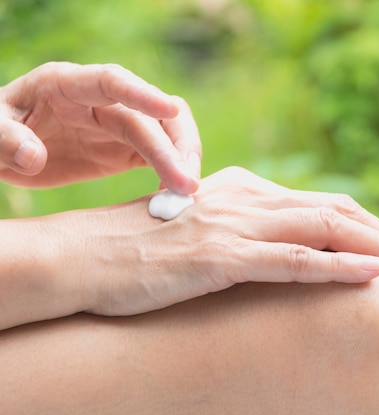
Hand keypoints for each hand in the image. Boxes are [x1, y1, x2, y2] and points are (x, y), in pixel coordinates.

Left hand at [0, 62, 200, 193]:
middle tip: (188, 183)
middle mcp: (101, 102)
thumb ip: (5, 139)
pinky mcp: (125, 150)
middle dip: (175, 145)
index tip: (170, 109)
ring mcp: (117, 125)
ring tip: (189, 191)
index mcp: (66, 85)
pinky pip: (160, 156)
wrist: (3, 150)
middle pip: (151, 115)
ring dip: (183, 158)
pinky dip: (172, 173)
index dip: (142, 94)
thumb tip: (36, 157)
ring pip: (166, 132)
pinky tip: (174, 196)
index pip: (111, 82)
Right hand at [79, 167, 378, 315]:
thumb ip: (242, 233)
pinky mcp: (222, 256)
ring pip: (327, 230)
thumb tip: (277, 250)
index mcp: (247, 190)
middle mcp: (249, 198)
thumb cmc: (140, 249)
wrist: (85, 255)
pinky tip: (375, 275)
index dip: (368, 226)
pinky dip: (339, 267)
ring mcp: (237, 226)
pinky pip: (294, 261)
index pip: (323, 204)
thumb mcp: (201, 232)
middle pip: (338, 212)